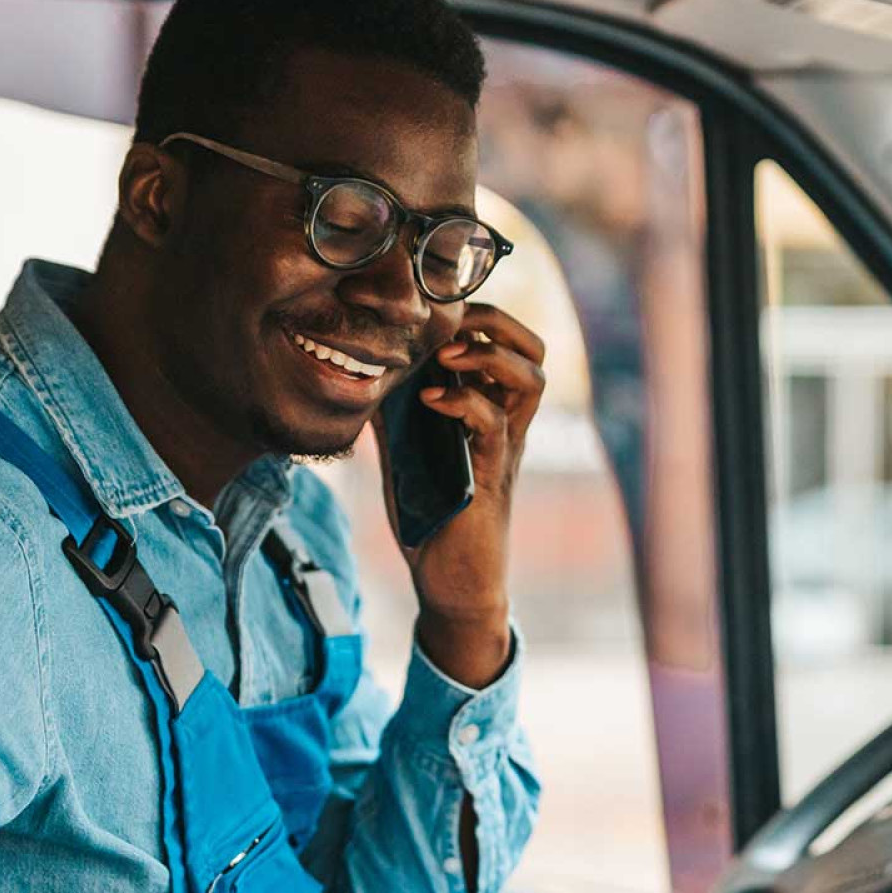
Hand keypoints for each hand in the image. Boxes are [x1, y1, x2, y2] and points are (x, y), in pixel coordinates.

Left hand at [381, 304, 544, 688]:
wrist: (452, 583)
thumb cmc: (433, 520)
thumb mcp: (405, 454)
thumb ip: (392, 416)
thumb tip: (358, 375)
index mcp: (492, 412)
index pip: (507, 344)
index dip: (481, 315)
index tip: (437, 309)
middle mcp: (508, 424)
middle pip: (533, 349)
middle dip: (496, 321)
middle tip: (452, 320)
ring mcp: (505, 448)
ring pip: (530, 378)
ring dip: (488, 354)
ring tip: (447, 354)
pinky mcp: (492, 476)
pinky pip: (493, 423)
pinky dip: (463, 402)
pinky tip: (430, 400)